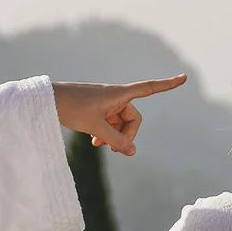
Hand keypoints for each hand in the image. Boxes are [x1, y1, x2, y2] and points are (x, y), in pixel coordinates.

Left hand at [53, 76, 186, 155]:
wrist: (46, 101)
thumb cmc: (71, 108)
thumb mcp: (95, 127)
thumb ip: (115, 141)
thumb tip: (132, 152)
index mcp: (119, 94)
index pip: (149, 88)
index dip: (167, 85)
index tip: (184, 78)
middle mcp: (115, 96)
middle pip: (133, 118)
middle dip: (126, 135)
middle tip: (113, 149)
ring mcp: (106, 103)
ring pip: (120, 123)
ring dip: (113, 136)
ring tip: (99, 145)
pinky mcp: (96, 109)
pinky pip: (109, 123)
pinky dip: (106, 133)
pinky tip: (95, 143)